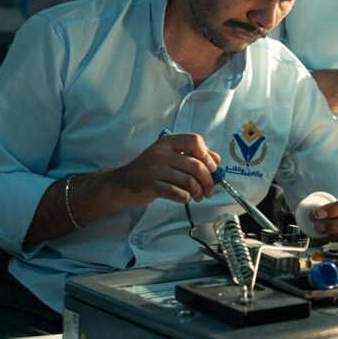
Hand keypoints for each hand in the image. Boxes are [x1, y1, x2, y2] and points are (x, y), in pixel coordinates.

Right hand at [101, 133, 221, 206]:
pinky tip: (185, 198)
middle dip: (208, 180)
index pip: (194, 140)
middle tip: (209, 189)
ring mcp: (155, 170)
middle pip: (196, 165)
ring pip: (189, 182)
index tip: (211, 167)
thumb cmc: (149, 169)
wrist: (121, 183)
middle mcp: (161, 153)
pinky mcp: (151, 186)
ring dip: (199, 192)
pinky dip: (186, 198)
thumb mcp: (168, 156)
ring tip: (199, 195)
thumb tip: (216, 160)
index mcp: (167, 142)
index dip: (207, 155)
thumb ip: (191, 155)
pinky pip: (178, 194)